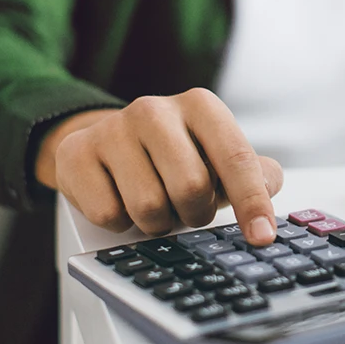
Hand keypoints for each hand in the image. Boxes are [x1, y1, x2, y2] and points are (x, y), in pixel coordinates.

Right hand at [34, 89, 282, 243]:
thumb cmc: (176, 156)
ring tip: (155, 203)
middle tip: (187, 209)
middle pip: (191, 187)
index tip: (262, 237)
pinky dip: (120, 223)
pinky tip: (121, 200)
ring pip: (148, 207)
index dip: (251, 202)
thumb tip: (269, 184)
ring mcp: (112, 129)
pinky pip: (108, 214)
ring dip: (157, 222)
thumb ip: (254, 172)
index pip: (235, 157)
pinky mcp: (76, 153)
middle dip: (194, 213)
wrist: (107, 145)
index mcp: (200, 106)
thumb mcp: (219, 158)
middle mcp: (155, 109)